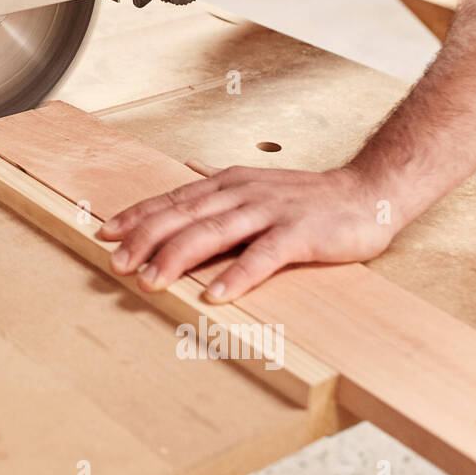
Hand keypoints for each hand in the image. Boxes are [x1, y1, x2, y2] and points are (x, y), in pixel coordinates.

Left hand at [96, 162, 397, 302]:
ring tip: (150, 282)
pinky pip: (262, 256)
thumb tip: (186, 179)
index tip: (105, 234)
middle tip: (116, 265)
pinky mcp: (299, 233)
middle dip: (145, 240)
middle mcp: (242, 193)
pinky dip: (236, 275)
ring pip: (213, 233)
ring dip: (177, 258)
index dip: (137, 217)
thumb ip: (220, 189)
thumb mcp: (256, 186)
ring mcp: (270, 211)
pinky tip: (214, 294)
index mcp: (228, 183)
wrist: (370, 192)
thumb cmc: (310, 199)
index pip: (173, 199)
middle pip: (183, 216)